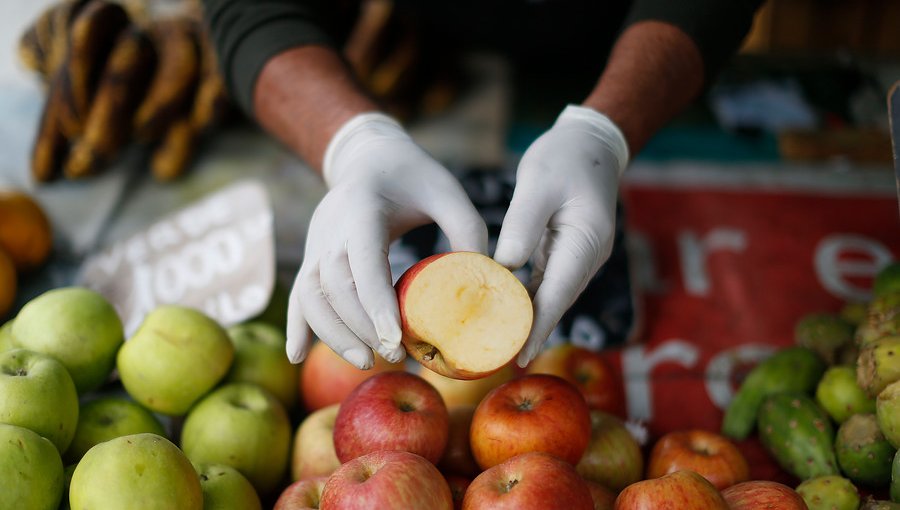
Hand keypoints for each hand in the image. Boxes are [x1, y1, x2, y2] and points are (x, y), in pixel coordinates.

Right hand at [286, 113, 487, 368]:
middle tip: (393, 356)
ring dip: (332, 333)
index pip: (363, 261)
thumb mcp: (446, 190)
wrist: (369, 158)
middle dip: (360, 327)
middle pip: (334, 286)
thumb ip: (467, 228)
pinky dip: (297, 326)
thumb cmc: (413, 176)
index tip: (394, 338)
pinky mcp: (312, 257)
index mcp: (363, 208)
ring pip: (310, 295)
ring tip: (365, 362)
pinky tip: (295, 356)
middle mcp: (331, 227)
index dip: (375, 303)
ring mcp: (317, 244)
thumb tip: (488, 278)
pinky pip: (298, 294)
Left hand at [495, 105, 628, 366]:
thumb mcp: (538, 182)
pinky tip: (503, 313)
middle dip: (529, 332)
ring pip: (550, 297)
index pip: (559, 294)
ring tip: (496, 346)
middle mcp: (587, 256)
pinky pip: (545, 284)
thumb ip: (522, 224)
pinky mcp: (566, 253)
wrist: (591, 144)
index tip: (520, 356)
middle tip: (497, 361)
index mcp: (586, 241)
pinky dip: (526, 300)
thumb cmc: (564, 158)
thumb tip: (504, 266)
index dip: (539, 327)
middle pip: (556, 303)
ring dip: (526, 320)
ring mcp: (579, 257)